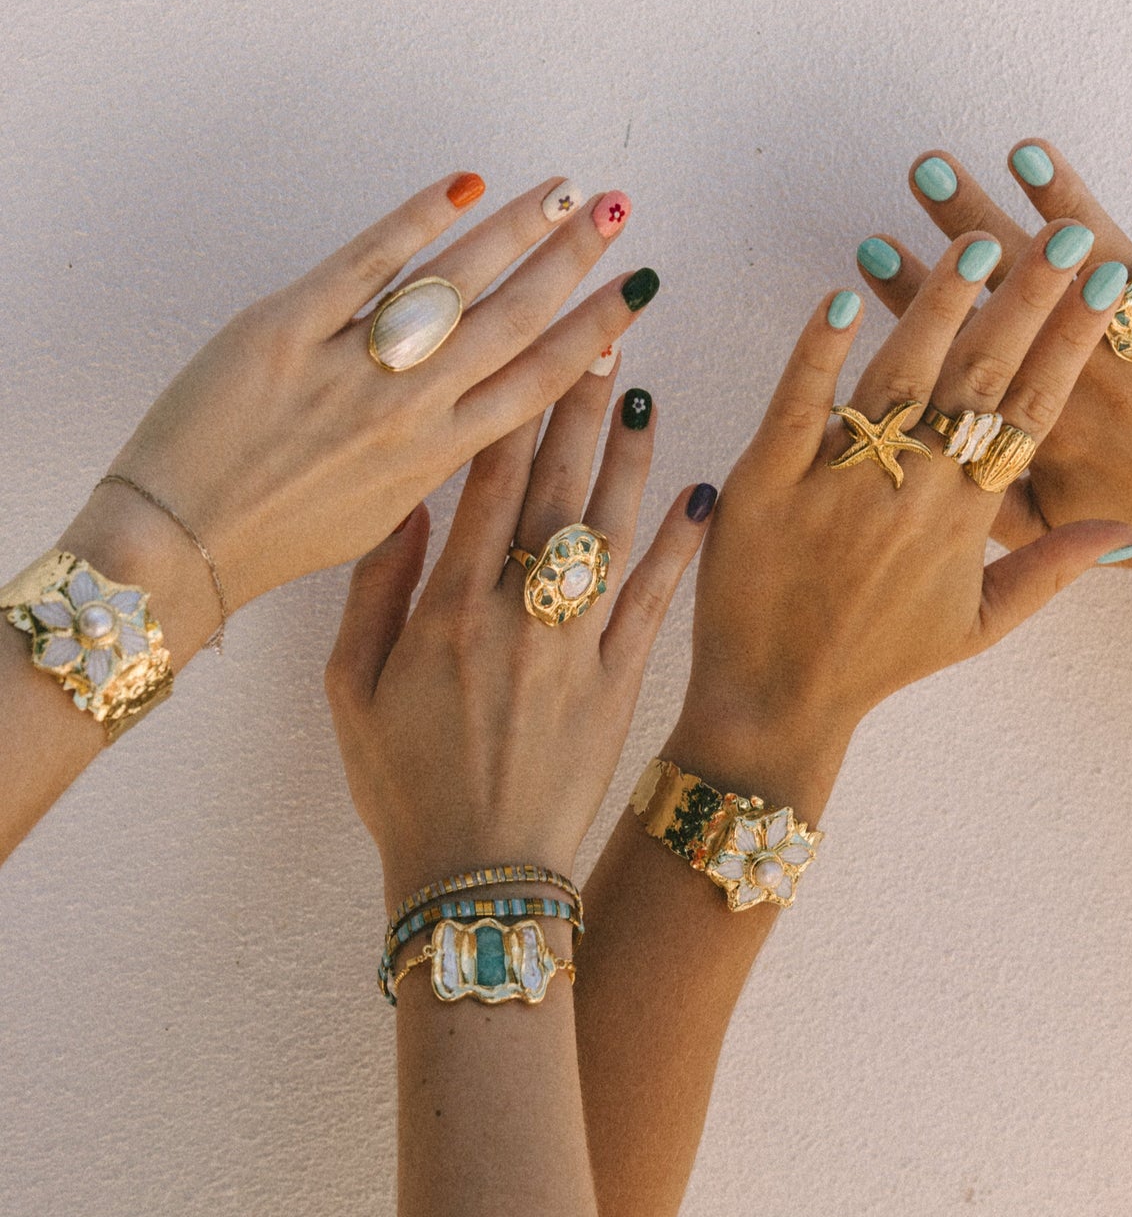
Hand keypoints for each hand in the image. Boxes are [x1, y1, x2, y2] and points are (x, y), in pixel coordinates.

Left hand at [60, 174, 651, 658]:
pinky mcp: (284, 330)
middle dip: (575, 261)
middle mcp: (410, 410)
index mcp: (439, 457)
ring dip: (517, 228)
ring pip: (454, 283)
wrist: (180, 544)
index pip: (541, 381)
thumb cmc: (282, 537)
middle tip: (616, 211)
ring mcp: (350, 367)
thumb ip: (438, 461)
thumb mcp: (385, 515)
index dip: (596, 331)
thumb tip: (483, 419)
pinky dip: (414, 220)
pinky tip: (459, 185)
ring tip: (562, 191)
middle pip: (515, 320)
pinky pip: (363, 263)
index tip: (634, 293)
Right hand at [325, 372, 708, 904]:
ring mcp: (578, 648)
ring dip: (628, 456)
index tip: (526, 351)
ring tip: (641, 392)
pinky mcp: (623, 684)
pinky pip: (657, 601)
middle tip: (596, 339)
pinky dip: (679, 546)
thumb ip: (373, 592)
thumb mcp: (349, 692)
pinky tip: (699, 491)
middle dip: (574, 406)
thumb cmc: (406, 789)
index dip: (508, 409)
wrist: (480, 877)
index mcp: (446, 611)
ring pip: (610, 530)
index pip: (483, 485)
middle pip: (552, 489)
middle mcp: (517, 616)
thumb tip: (408, 506)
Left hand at [666, 223, 1131, 818]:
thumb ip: (1050, 568)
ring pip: (896, 380)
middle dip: (1025, 301)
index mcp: (965, 519)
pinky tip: (839, 300)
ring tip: (974, 247)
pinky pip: (796, 407)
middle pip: (977, 381)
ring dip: (936, 309)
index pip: (1031, 412)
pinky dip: (817, 355)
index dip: (1071, 342)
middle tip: (1059, 234)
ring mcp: (836, 485)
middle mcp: (911, 495)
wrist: (778, 700)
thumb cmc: (879, 661)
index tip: (1108, 281)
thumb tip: (1124, 532)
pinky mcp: (765, 483)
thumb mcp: (977, 626)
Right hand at [861, 141, 1131, 623]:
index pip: (968, 342)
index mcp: (1043, 421)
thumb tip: (921, 454)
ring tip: (1021, 151)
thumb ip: (980, 489)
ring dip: (1062, 198)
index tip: (876, 250)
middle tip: (929, 170)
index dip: (918, 295)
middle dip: (971, 222)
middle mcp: (1095, 374)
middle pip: (1023, 284)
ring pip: (1104, 256)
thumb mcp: (1043, 527)